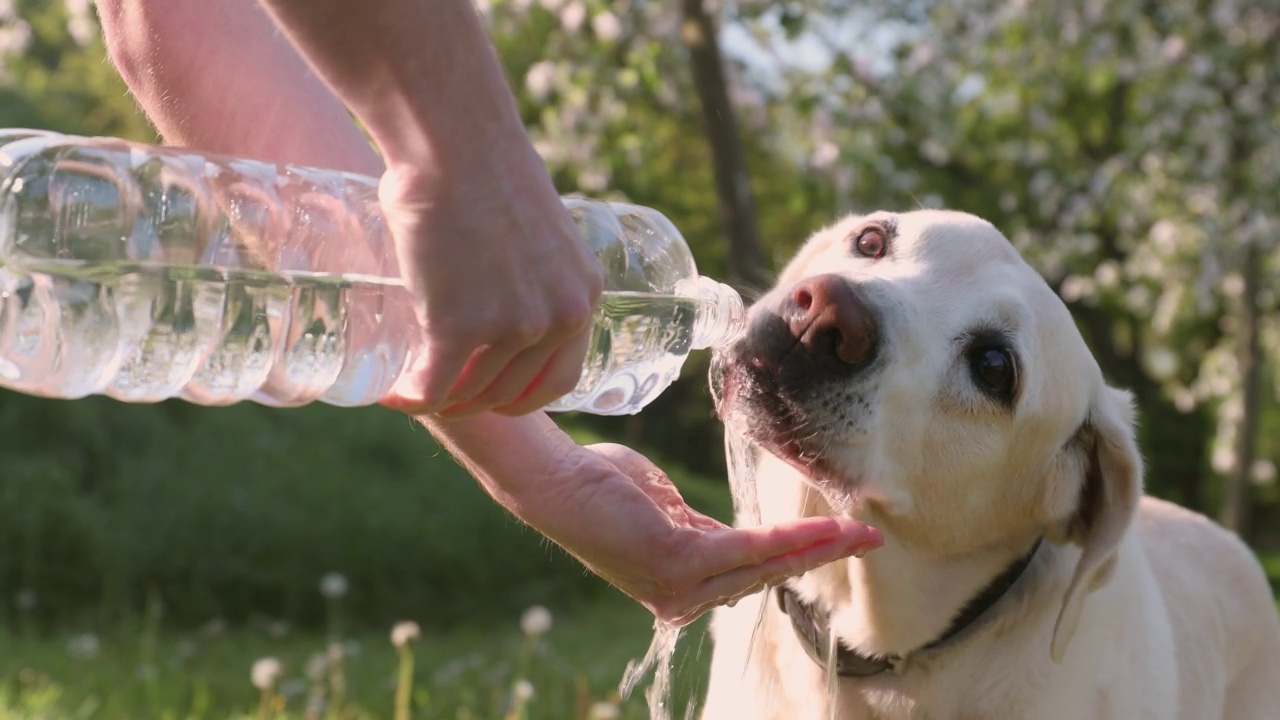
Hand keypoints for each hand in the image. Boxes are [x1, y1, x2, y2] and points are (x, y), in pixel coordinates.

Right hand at [380, 139, 604, 417]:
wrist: (455, 143)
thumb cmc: (484, 168)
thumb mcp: (534, 230)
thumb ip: (528, 269)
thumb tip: (494, 281)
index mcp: (582, 295)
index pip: (560, 377)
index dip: (522, 396)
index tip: (494, 396)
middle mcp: (558, 318)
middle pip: (514, 391)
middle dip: (475, 400)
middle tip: (442, 390)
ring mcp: (513, 325)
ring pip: (471, 390)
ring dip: (440, 398)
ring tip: (412, 388)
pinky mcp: (462, 326)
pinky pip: (434, 385)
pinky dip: (411, 399)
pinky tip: (392, 395)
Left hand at [555, 442, 882, 624]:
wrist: (555, 480)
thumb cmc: (602, 485)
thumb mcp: (662, 510)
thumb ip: (698, 526)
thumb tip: (729, 538)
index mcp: (684, 582)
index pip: (754, 571)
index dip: (801, 554)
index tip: (843, 536)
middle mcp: (685, 594)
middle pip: (770, 575)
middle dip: (825, 555)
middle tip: (872, 538)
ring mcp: (682, 584)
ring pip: (767, 566)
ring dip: (820, 547)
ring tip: (862, 533)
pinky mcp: (679, 562)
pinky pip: (749, 549)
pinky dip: (791, 538)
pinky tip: (824, 527)